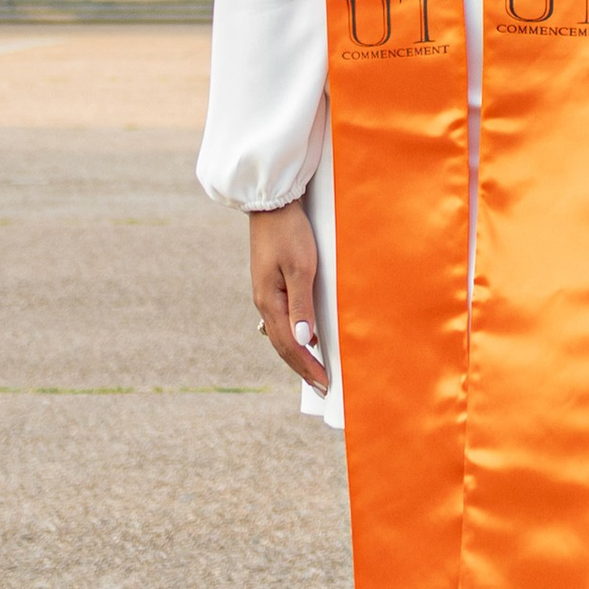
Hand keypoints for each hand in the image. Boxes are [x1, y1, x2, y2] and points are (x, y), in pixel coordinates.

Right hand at [249, 203, 326, 390]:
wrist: (271, 202)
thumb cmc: (290, 232)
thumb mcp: (301, 268)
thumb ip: (303, 305)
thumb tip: (305, 341)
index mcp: (270, 302)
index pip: (290, 345)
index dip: (308, 367)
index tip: (325, 384)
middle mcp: (263, 302)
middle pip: (282, 345)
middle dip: (302, 367)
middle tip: (321, 386)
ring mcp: (264, 293)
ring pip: (279, 333)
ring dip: (297, 353)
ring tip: (313, 368)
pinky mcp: (269, 283)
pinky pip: (280, 318)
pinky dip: (293, 334)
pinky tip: (305, 336)